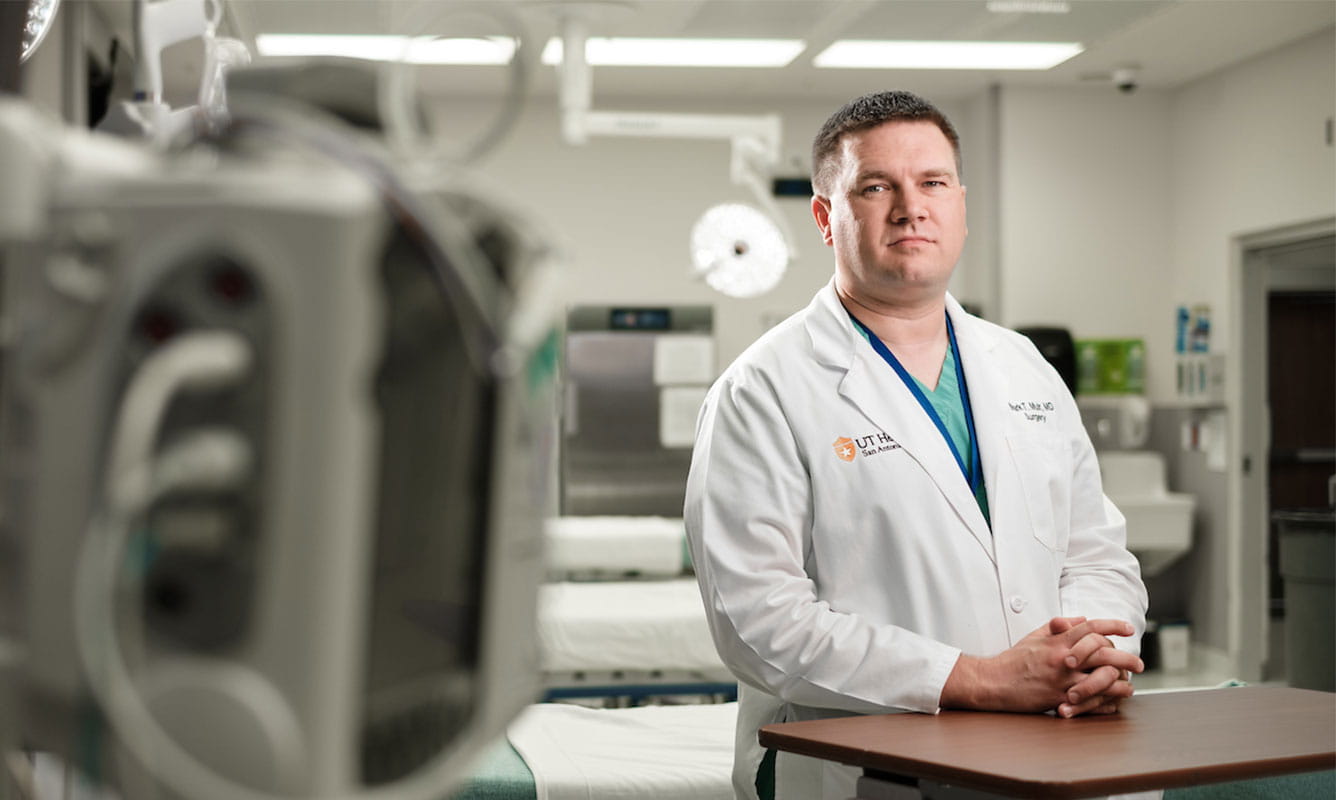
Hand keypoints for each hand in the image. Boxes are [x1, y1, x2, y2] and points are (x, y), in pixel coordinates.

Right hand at [940, 617, 1139, 714]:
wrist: (993, 682)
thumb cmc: (1013, 659)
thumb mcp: (1035, 635)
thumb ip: (1059, 626)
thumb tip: (1081, 620)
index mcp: (1057, 641)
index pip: (1090, 627)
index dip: (1112, 625)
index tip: (1128, 628)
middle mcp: (1063, 658)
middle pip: (1103, 653)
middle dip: (1126, 657)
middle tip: (1139, 663)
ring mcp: (1062, 680)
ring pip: (1102, 679)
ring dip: (1121, 682)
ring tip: (1130, 684)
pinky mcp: (1060, 699)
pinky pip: (1091, 701)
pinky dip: (1107, 701)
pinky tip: (1114, 700)